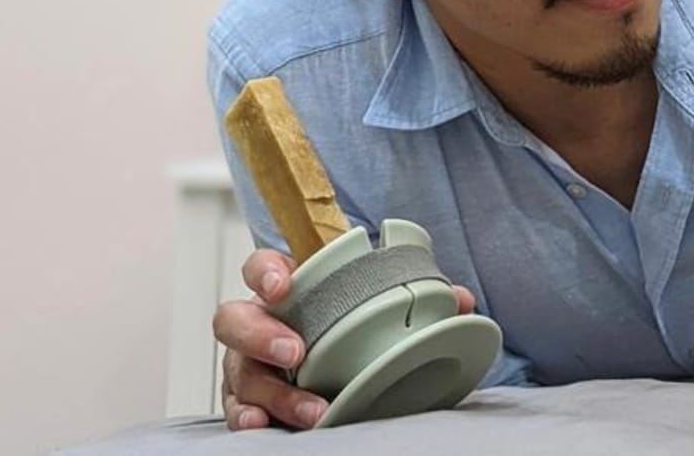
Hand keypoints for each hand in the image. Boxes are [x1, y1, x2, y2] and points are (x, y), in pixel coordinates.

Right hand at [213, 247, 476, 429]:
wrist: (335, 371)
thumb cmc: (346, 329)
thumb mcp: (375, 309)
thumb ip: (414, 299)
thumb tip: (459, 299)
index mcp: (287, 292)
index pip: (260, 267)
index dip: (265, 272)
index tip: (284, 285)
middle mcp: (257, 325)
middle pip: (233, 320)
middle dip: (261, 335)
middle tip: (296, 353)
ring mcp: (247, 364)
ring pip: (240, 373)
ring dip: (274, 393)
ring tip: (312, 410)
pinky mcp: (247, 401)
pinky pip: (236, 410)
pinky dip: (249, 419)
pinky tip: (264, 427)